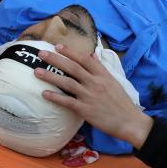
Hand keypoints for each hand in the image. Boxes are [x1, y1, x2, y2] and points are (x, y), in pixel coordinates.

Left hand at [34, 45, 152, 148]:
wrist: (130, 122)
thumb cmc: (122, 103)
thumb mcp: (114, 82)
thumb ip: (101, 69)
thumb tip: (92, 55)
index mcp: (103, 75)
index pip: (85, 59)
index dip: (71, 52)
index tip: (58, 46)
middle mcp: (95, 83)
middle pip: (73, 67)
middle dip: (56, 59)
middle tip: (41, 54)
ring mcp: (90, 96)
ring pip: (67, 82)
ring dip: (51, 76)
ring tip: (37, 71)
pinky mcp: (86, 110)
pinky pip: (67, 101)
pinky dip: (55, 97)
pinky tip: (44, 94)